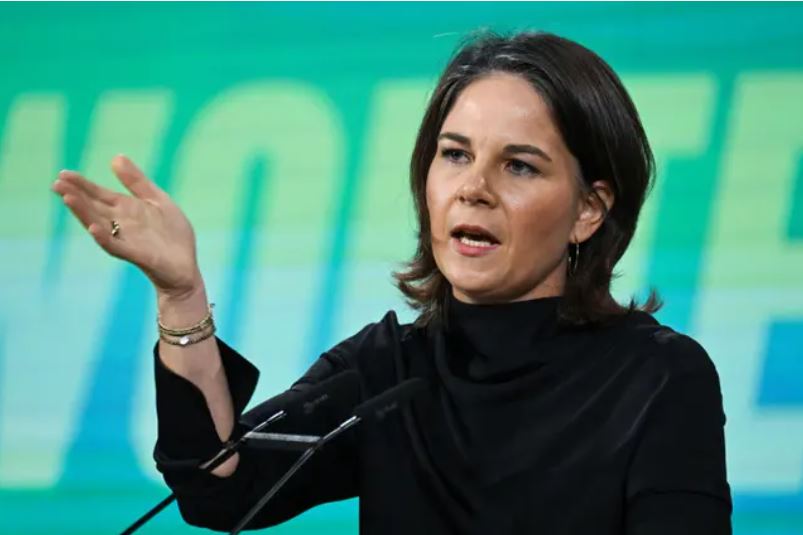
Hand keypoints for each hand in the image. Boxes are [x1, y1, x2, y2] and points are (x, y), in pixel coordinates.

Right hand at [51, 155, 202, 297]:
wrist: (186, 266)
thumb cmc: (172, 235)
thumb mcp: (157, 200)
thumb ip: (137, 182)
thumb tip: (116, 157)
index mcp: (126, 209)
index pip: (99, 194)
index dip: (82, 184)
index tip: (63, 174)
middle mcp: (120, 224)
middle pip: (93, 208)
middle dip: (76, 196)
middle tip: (57, 184)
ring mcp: (126, 240)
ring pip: (98, 225)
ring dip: (83, 212)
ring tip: (68, 198)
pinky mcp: (136, 255)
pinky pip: (116, 246)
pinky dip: (104, 237)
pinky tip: (93, 227)